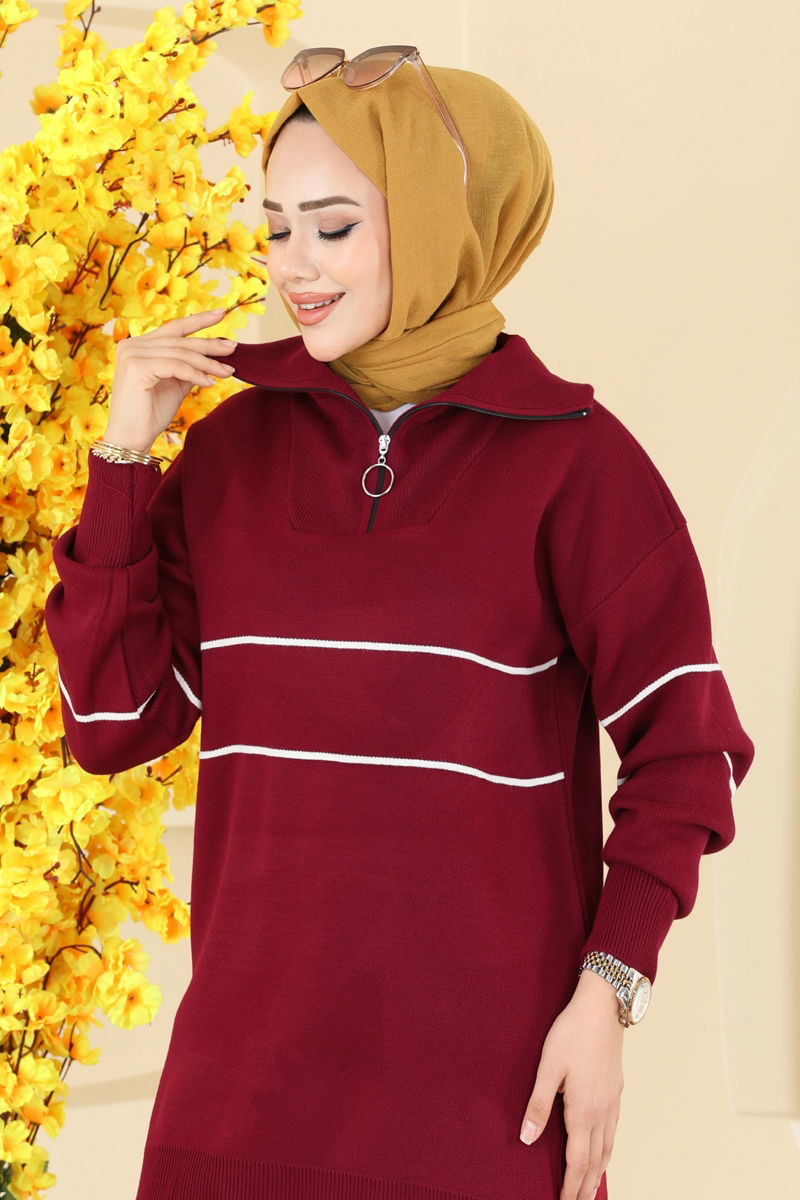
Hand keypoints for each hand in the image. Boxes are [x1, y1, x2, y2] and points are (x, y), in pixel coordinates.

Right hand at [104, 309, 237, 453]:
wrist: (132, 438)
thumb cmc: (151, 414)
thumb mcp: (174, 384)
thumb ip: (187, 367)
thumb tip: (211, 356)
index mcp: (138, 346)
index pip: (173, 328)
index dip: (198, 320)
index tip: (222, 313)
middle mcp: (132, 345)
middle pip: (180, 340)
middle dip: (210, 344)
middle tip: (234, 348)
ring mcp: (132, 354)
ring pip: (180, 353)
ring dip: (207, 363)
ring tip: (227, 372)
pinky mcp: (136, 367)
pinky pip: (175, 366)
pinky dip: (195, 374)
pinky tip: (210, 383)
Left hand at [519, 969, 624, 1199]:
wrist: (603, 1008)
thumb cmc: (572, 1033)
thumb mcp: (548, 1066)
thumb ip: (537, 1104)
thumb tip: (526, 1138)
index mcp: (582, 1110)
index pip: (577, 1160)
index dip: (570, 1185)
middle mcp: (601, 1112)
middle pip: (594, 1160)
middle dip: (585, 1186)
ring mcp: (612, 1102)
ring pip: (607, 1148)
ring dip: (598, 1172)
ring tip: (591, 1190)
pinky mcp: (616, 1091)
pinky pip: (613, 1131)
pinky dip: (608, 1151)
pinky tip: (604, 1150)